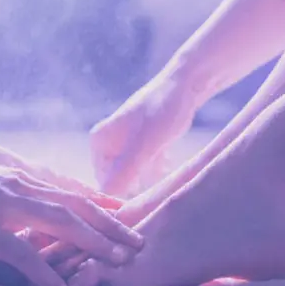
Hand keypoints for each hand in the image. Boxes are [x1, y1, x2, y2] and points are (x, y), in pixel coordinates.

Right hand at [0, 125, 142, 285]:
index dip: (101, 205)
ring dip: (92, 242)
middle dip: (111, 225)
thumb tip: (18, 218)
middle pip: (75, 206)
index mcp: (14, 179)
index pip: (68, 192)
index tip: (129, 217)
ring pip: (58, 222)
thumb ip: (1, 197)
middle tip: (140, 243)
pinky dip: (42, 269)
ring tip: (118, 261)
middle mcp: (14, 187)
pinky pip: (17, 250)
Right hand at [90, 72, 198, 196]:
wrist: (186, 85)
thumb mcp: (142, 147)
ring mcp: (124, 141)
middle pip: (119, 180)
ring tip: (164, 170)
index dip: (124, 194)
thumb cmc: (162, 114)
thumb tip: (107, 198)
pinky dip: (156, 168)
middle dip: (137, 186)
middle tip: (157, 185)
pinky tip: (167, 162)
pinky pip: (144, 165)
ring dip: (149, 177)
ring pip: (134, 173)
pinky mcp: (141, 141)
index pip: (104, 183)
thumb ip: (123, 172)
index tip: (145, 200)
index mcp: (98, 142)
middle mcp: (106, 142)